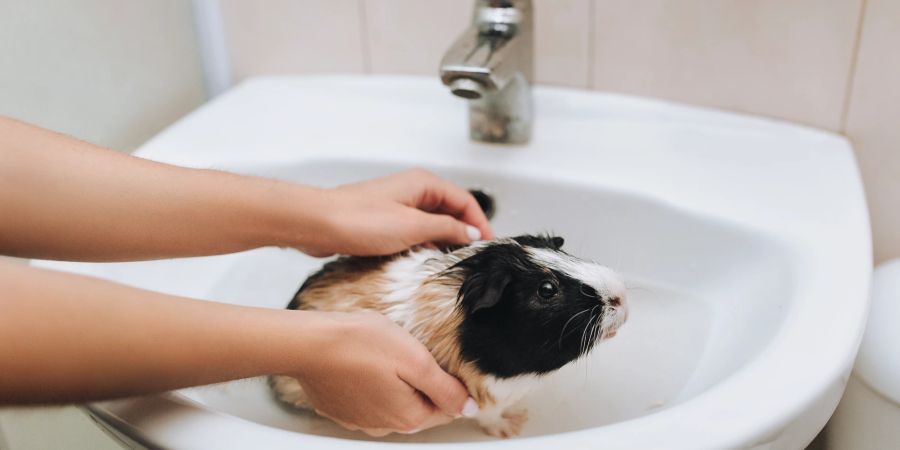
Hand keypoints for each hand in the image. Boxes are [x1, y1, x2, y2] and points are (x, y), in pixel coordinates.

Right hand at [292, 311, 473, 435]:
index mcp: (407, 417)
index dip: (447, 383)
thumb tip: (469, 408)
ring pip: (391, 404)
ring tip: (385, 354)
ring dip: (394, 383)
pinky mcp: (339, 409)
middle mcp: (383, 427)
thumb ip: (445, 388)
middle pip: (417, 407)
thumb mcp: (415, 359)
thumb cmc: (360, 344)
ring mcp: (358, 420)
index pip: (445, 409)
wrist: (308, 343)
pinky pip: (366, 400)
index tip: (435, 360)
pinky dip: (370, 384)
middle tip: (410, 352)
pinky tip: (365, 362)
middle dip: (420, 383)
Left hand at [298, 169, 493, 256]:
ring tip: (451, 261)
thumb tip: (470, 233)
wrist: (318, 224)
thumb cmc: (358, 220)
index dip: (480, 224)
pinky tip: (423, 260)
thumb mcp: (413, 227)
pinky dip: (424, 243)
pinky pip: (414, 230)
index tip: (488, 246)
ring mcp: (397, 205)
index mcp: (424, 183)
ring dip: (443, 240)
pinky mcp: (384, 220)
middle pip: (450, 210)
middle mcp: (412, 190)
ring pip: (432, 222)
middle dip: (463, 232)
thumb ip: (446, 229)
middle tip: (472, 256)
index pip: (465, 201)